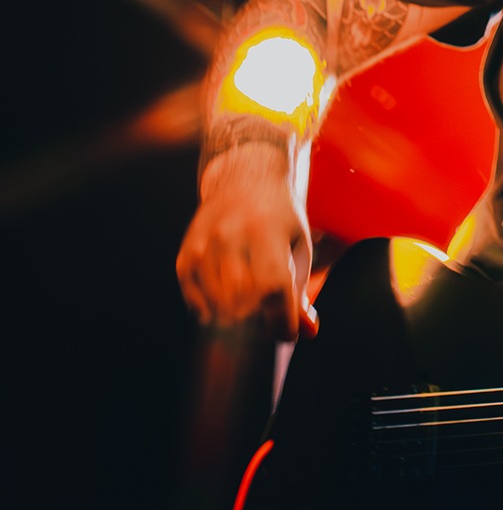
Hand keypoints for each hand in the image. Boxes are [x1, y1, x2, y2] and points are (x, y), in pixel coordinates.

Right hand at [176, 143, 311, 340]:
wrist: (244, 177)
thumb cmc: (279, 215)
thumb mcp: (298, 245)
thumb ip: (301, 291)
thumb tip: (308, 332)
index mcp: (265, 230)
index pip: (272, 288)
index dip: (281, 320)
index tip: (287, 330)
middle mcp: (231, 235)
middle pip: (242, 303)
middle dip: (259, 320)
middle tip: (268, 314)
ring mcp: (204, 244)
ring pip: (217, 307)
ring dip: (236, 317)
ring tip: (249, 303)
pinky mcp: (186, 253)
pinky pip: (194, 299)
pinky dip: (210, 309)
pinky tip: (224, 299)